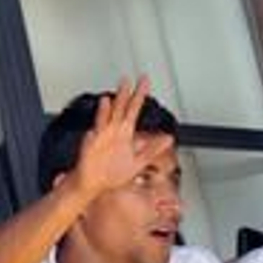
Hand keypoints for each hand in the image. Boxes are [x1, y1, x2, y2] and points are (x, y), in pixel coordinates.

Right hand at [70, 76, 172, 199]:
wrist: (93, 183)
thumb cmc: (112, 174)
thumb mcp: (138, 162)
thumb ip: (152, 149)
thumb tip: (169, 139)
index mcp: (125, 134)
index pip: (134, 109)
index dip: (140, 95)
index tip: (144, 81)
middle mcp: (114, 132)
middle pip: (121, 108)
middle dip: (126, 93)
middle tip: (131, 79)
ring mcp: (102, 136)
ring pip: (109, 116)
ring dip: (112, 104)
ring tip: (117, 91)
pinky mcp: (93, 145)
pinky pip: (96, 132)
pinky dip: (99, 123)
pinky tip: (103, 110)